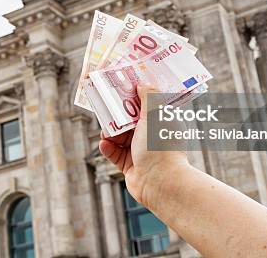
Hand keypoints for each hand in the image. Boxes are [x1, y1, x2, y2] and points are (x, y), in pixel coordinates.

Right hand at [98, 85, 188, 208]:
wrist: (160, 183)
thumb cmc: (160, 145)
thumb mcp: (154, 114)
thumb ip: (148, 96)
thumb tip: (142, 84)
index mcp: (162, 122)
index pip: (148, 105)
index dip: (136, 95)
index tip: (123, 87)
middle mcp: (152, 136)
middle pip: (130, 120)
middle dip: (117, 114)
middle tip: (105, 106)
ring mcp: (141, 151)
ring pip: (120, 136)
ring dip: (110, 132)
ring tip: (105, 131)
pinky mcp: (130, 165)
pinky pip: (115, 153)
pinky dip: (108, 148)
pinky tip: (105, 144)